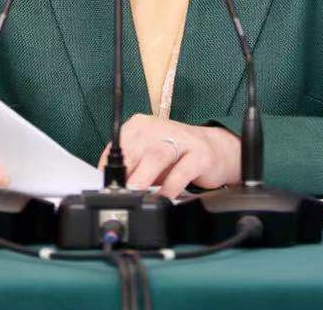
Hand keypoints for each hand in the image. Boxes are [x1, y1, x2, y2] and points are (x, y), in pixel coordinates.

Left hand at [98, 114, 239, 197]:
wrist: (217, 150)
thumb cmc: (176, 157)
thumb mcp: (148, 161)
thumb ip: (130, 170)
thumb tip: (110, 187)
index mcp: (141, 126)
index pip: (118, 144)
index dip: (109, 166)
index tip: (106, 185)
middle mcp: (159, 128)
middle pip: (136, 148)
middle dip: (125, 171)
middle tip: (118, 192)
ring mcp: (181, 140)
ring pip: (157, 155)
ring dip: (143, 175)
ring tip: (135, 192)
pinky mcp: (200, 155)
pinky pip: (183, 170)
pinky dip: (171, 185)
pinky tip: (165, 197)